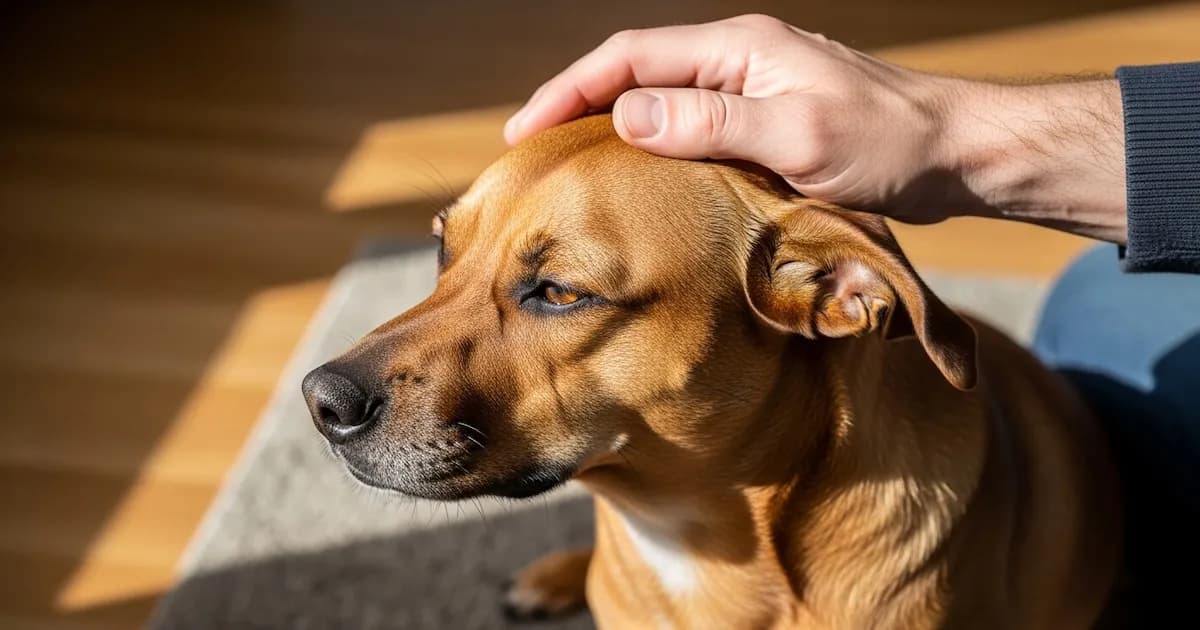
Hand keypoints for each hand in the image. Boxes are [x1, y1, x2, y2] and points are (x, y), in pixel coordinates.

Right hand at [505, 14, 1126, 241]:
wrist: (953, 154)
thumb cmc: (887, 144)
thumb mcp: (798, 137)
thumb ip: (711, 123)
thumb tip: (628, 115)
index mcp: (739, 48)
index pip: (631, 56)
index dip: (571, 89)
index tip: (526, 130)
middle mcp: (739, 59)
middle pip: (638, 71)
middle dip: (580, 105)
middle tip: (535, 152)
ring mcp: (753, 89)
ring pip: (662, 100)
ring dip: (614, 128)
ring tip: (571, 168)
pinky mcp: (767, 120)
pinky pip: (692, 126)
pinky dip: (655, 148)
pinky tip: (640, 180)